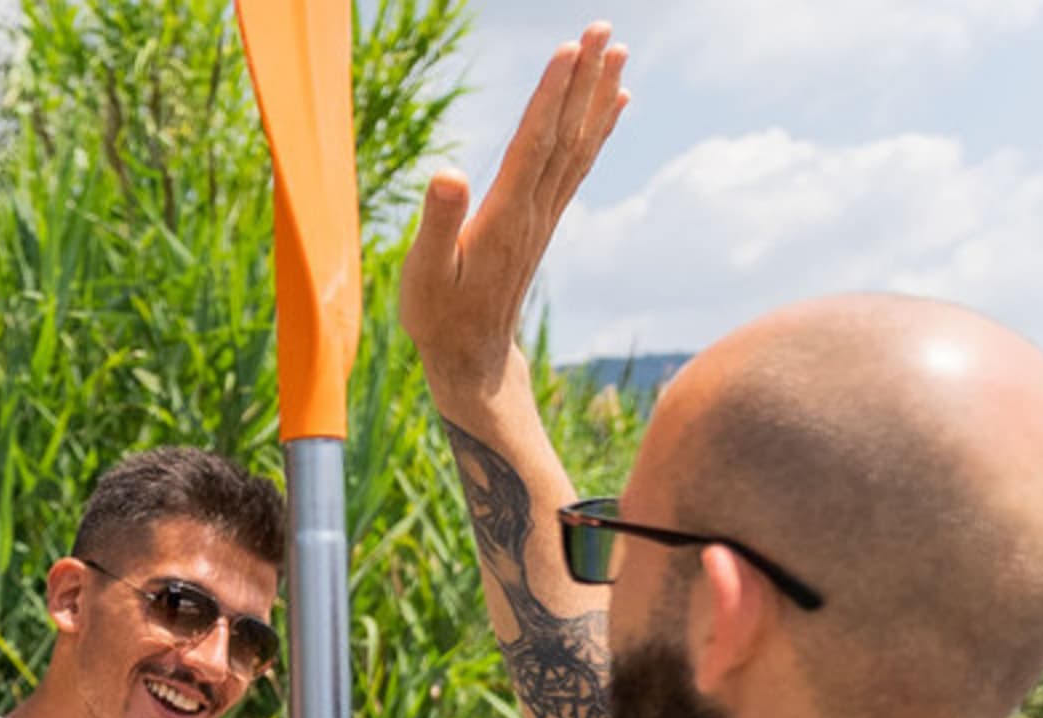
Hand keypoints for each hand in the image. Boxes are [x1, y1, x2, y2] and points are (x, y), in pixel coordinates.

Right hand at [398, 22, 629, 408]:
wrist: (473, 360)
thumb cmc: (439, 317)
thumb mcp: (424, 274)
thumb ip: (437, 224)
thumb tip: (449, 173)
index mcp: (505, 216)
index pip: (534, 144)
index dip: (553, 96)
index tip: (571, 50)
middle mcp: (534, 209)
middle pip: (567, 134)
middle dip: (586, 79)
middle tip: (606, 29)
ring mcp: (544, 214)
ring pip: (578, 145)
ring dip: (598, 96)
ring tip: (618, 52)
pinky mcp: (543, 219)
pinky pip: (577, 164)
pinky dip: (598, 129)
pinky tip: (613, 103)